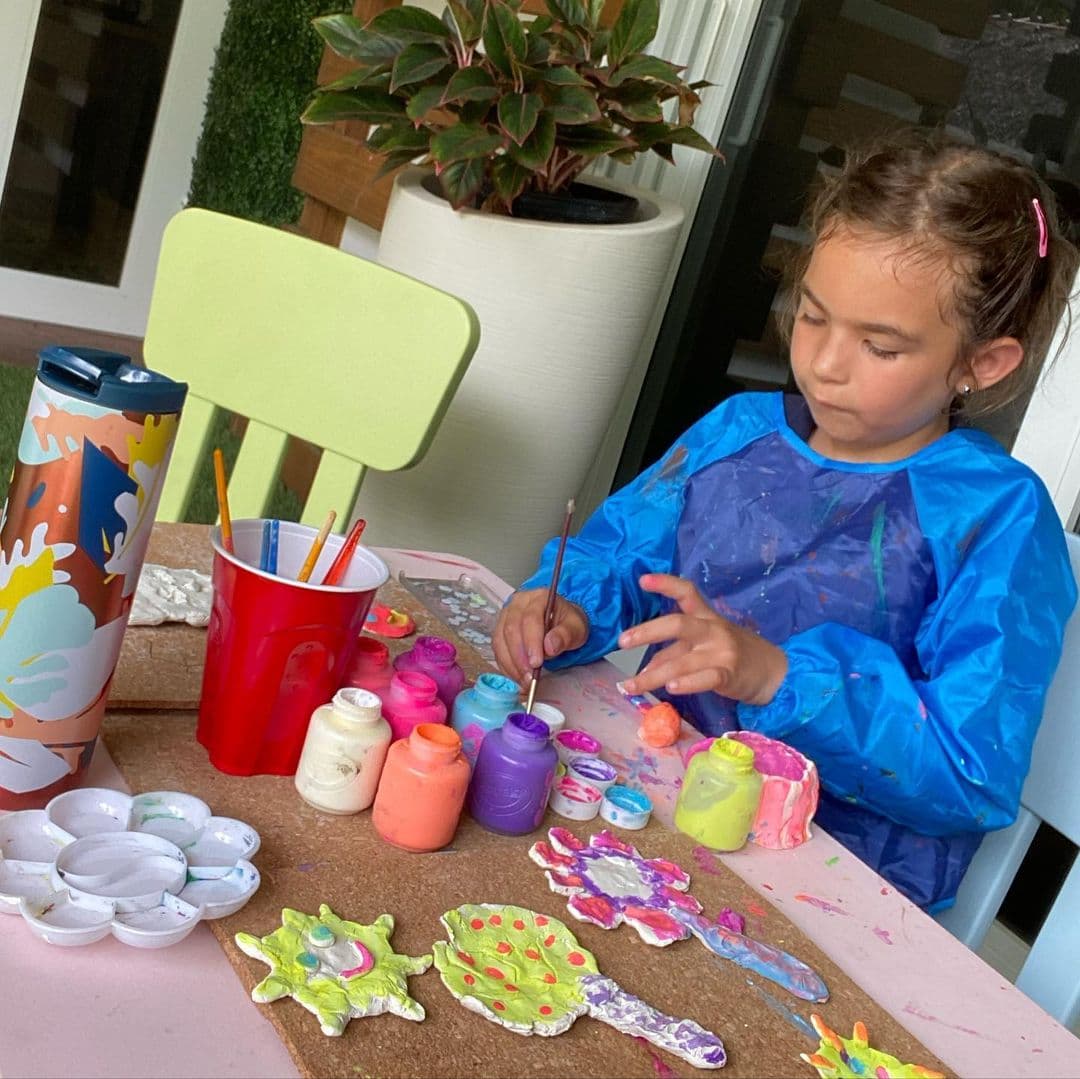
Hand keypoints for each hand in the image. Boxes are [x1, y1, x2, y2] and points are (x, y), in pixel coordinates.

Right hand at [493, 588, 589, 686]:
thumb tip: (549, 647)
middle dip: (519, 657)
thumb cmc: (568, 623)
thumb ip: (565, 636)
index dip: (531, 642)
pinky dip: (505, 666)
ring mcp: (506, 616)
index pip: (530, 619)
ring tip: (524, 681)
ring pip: (500, 640)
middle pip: (511, 630)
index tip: (536, 663)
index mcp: (538, 597)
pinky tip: (516, 677)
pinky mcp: (500, 630)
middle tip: (529, 677)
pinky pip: (497, 649)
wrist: (561, 622)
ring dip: (510, 664)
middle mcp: (517, 604)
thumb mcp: (576, 628)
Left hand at [618, 574, 786, 705]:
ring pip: (682, 660)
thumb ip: (675, 652)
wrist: (774, 672)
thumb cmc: (733, 654)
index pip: (687, 592)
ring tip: (630, 686)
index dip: (665, 583)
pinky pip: (705, 678)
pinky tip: (670, 689)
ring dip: (652, 675)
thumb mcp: (705, 646)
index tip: (641, 580)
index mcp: (706, 617)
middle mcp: (712, 630)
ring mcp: (721, 651)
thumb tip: (644, 669)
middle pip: (678, 624)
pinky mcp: (729, 674)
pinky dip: (686, 683)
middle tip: (622, 641)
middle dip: (647, 631)